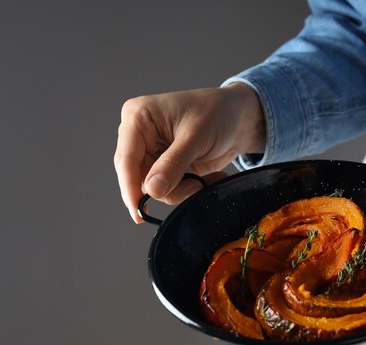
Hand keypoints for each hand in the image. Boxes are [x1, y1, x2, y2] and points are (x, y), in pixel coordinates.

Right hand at [114, 83, 264, 222]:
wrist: (239, 118)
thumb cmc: (217, 112)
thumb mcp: (196, 137)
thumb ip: (173, 164)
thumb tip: (151, 190)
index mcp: (138, 118)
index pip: (126, 158)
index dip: (129, 186)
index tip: (137, 210)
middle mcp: (139, 136)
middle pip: (137, 177)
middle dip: (165, 189)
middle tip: (194, 186)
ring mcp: (152, 153)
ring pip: (153, 188)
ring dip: (180, 191)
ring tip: (202, 181)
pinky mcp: (165, 167)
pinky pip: (168, 189)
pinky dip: (187, 190)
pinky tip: (205, 180)